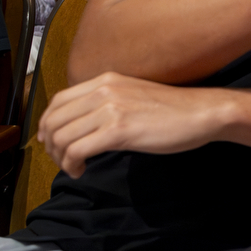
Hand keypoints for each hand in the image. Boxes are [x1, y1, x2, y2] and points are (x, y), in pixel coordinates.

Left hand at [37, 71, 227, 177]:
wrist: (203, 113)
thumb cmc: (174, 110)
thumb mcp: (133, 95)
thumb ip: (107, 102)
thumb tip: (81, 124)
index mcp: (107, 80)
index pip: (58, 101)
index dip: (48, 125)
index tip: (54, 142)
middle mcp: (105, 90)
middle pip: (54, 120)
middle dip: (51, 145)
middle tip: (63, 160)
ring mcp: (111, 108)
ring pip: (61, 137)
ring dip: (60, 158)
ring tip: (74, 167)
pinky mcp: (119, 130)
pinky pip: (77, 150)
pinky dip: (72, 165)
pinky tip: (82, 170)